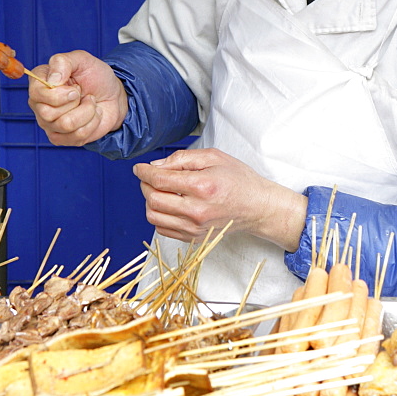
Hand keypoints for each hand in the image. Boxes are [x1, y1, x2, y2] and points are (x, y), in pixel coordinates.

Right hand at [28, 50, 127, 146]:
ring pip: (66, 125)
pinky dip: (92, 122)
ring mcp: (48, 123)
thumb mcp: (82, 60)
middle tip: (81, 93)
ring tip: (90, 102)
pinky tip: (92, 114)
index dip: (58, 93)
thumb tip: (52, 81)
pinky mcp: (61, 138)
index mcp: (39, 82)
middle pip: (48, 113)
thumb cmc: (95, 76)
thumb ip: (62, 61)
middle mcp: (39, 104)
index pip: (36, 94)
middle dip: (75, 102)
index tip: (75, 86)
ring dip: (87, 111)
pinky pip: (77, 136)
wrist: (112, 94)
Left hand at [133, 147, 306, 250]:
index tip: (139, 168)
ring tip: (158, 190)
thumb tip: (156, 166)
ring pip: (154, 216)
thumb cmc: (239, 179)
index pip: (160, 180)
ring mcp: (195, 228)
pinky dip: (158, 215)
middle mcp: (197, 210)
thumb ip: (183, 158)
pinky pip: (163, 229)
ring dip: (149, 201)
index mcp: (202, 186)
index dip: (144, 172)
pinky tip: (167, 204)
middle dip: (145, 185)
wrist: (257, 207)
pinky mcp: (193, 238)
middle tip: (149, 176)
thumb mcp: (214, 157)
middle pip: (153, 199)